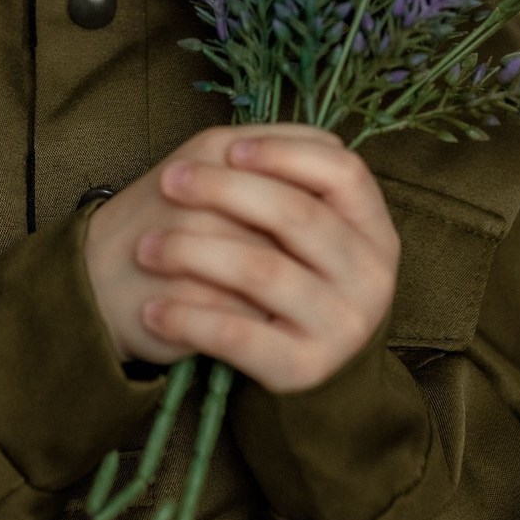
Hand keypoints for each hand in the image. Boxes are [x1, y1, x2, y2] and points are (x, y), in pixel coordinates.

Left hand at [83, 125, 399, 393]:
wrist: (258, 346)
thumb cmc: (264, 255)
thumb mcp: (280, 210)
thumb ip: (273, 171)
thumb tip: (233, 153)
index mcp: (372, 226)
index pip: (343, 171)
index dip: (285, 153)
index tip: (230, 150)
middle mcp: (372, 277)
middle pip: (298, 214)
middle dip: (222, 190)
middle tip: (168, 181)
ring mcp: (344, 326)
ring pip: (263, 271)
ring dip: (192, 251)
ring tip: (147, 248)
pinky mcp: (306, 369)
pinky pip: (241, 337)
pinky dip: (189, 319)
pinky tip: (154, 310)